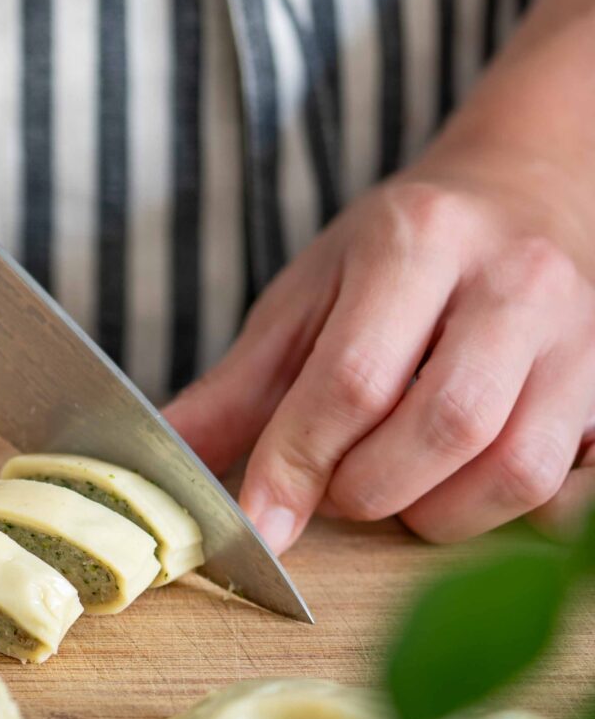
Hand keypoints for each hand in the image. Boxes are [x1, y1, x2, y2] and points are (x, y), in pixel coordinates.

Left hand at [166, 155, 594, 550]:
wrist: (527, 193)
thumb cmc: (403, 254)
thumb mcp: (308, 295)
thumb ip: (240, 387)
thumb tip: (164, 461)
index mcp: (419, 240)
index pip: (354, 378)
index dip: (300, 465)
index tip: (263, 524)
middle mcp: (513, 281)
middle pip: (445, 427)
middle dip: (373, 489)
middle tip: (343, 490)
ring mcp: (580, 333)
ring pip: (518, 468)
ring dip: (442, 513)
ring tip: (403, 489)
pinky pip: (570, 486)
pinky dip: (511, 512)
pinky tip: (467, 485)